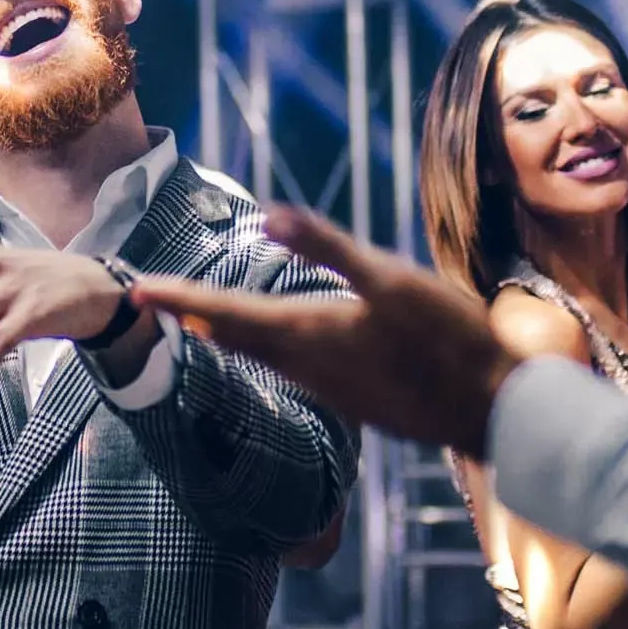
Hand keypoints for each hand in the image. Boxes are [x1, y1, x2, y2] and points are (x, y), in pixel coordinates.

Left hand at [129, 206, 512, 453]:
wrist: (492, 412)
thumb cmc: (449, 340)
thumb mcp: (392, 280)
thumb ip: (330, 248)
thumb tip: (270, 216)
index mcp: (309, 332)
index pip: (225, 312)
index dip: (178, 298)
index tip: (135, 289)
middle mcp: (308, 365)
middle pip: (233, 336)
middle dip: (190, 313)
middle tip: (150, 298)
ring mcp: (331, 386)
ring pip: (261, 355)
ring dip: (224, 332)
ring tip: (194, 316)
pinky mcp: (354, 395)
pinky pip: (290, 367)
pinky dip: (262, 347)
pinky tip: (271, 342)